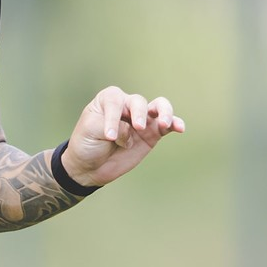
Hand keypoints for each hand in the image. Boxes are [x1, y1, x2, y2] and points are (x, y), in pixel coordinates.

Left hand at [61, 87, 184, 191]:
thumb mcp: (90, 130)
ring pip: (159, 106)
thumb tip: (134, 130)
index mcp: (108, 100)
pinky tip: (180, 128)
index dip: (114, 117)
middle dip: (139, 113)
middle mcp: (127, 106)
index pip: (115, 100)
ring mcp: (142, 119)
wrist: (89, 166)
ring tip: (164, 123)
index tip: (108, 136)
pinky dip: (176, 123)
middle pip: (139, 101)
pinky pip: (168, 125)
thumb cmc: (86, 143)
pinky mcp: (152, 134)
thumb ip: (112, 125)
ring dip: (164, 111)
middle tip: (138, 127)